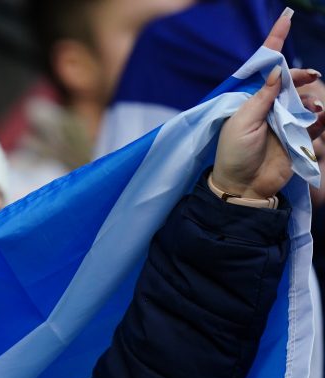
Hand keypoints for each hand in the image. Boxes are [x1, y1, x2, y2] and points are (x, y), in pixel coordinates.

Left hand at [211, 9, 324, 198]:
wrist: (242, 186)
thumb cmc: (233, 153)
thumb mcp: (242, 122)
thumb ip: (262, 97)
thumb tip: (277, 72)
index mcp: (250, 100)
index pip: (264, 68)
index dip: (275, 43)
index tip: (286, 18)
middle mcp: (267, 108)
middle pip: (290, 82)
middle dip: (301, 76)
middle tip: (310, 78)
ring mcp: (282, 123)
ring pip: (305, 100)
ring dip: (311, 101)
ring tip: (312, 109)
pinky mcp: (296, 139)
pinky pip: (314, 123)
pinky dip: (318, 120)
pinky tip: (318, 120)